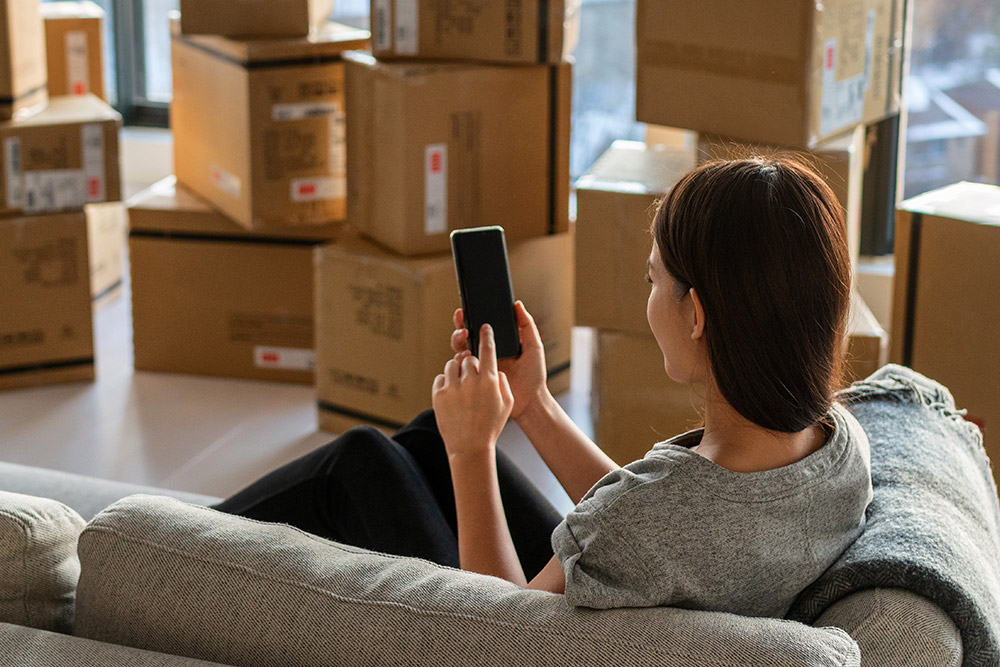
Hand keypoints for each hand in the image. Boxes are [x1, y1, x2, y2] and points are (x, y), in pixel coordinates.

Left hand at [433, 324, 514, 457]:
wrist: (470, 447)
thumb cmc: (490, 426)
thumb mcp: (507, 405)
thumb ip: (502, 383)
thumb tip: (494, 371)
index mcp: (489, 380)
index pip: (488, 349)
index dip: (486, 336)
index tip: (484, 327)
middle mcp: (471, 380)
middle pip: (468, 358)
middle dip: (470, 365)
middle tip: (472, 380)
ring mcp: (453, 386)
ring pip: (452, 365)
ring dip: (456, 372)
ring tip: (461, 388)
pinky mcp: (439, 394)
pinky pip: (440, 378)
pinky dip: (445, 383)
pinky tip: (452, 395)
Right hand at [450, 302, 550, 420]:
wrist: (530, 402)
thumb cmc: (534, 376)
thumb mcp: (533, 346)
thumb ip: (527, 325)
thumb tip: (518, 305)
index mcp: (498, 343)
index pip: (481, 327)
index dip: (471, 317)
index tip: (465, 310)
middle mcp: (486, 353)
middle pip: (466, 335)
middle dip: (460, 326)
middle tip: (462, 323)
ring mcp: (479, 366)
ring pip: (460, 349)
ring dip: (458, 340)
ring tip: (465, 337)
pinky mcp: (474, 379)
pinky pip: (461, 367)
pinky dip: (458, 359)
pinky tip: (465, 355)